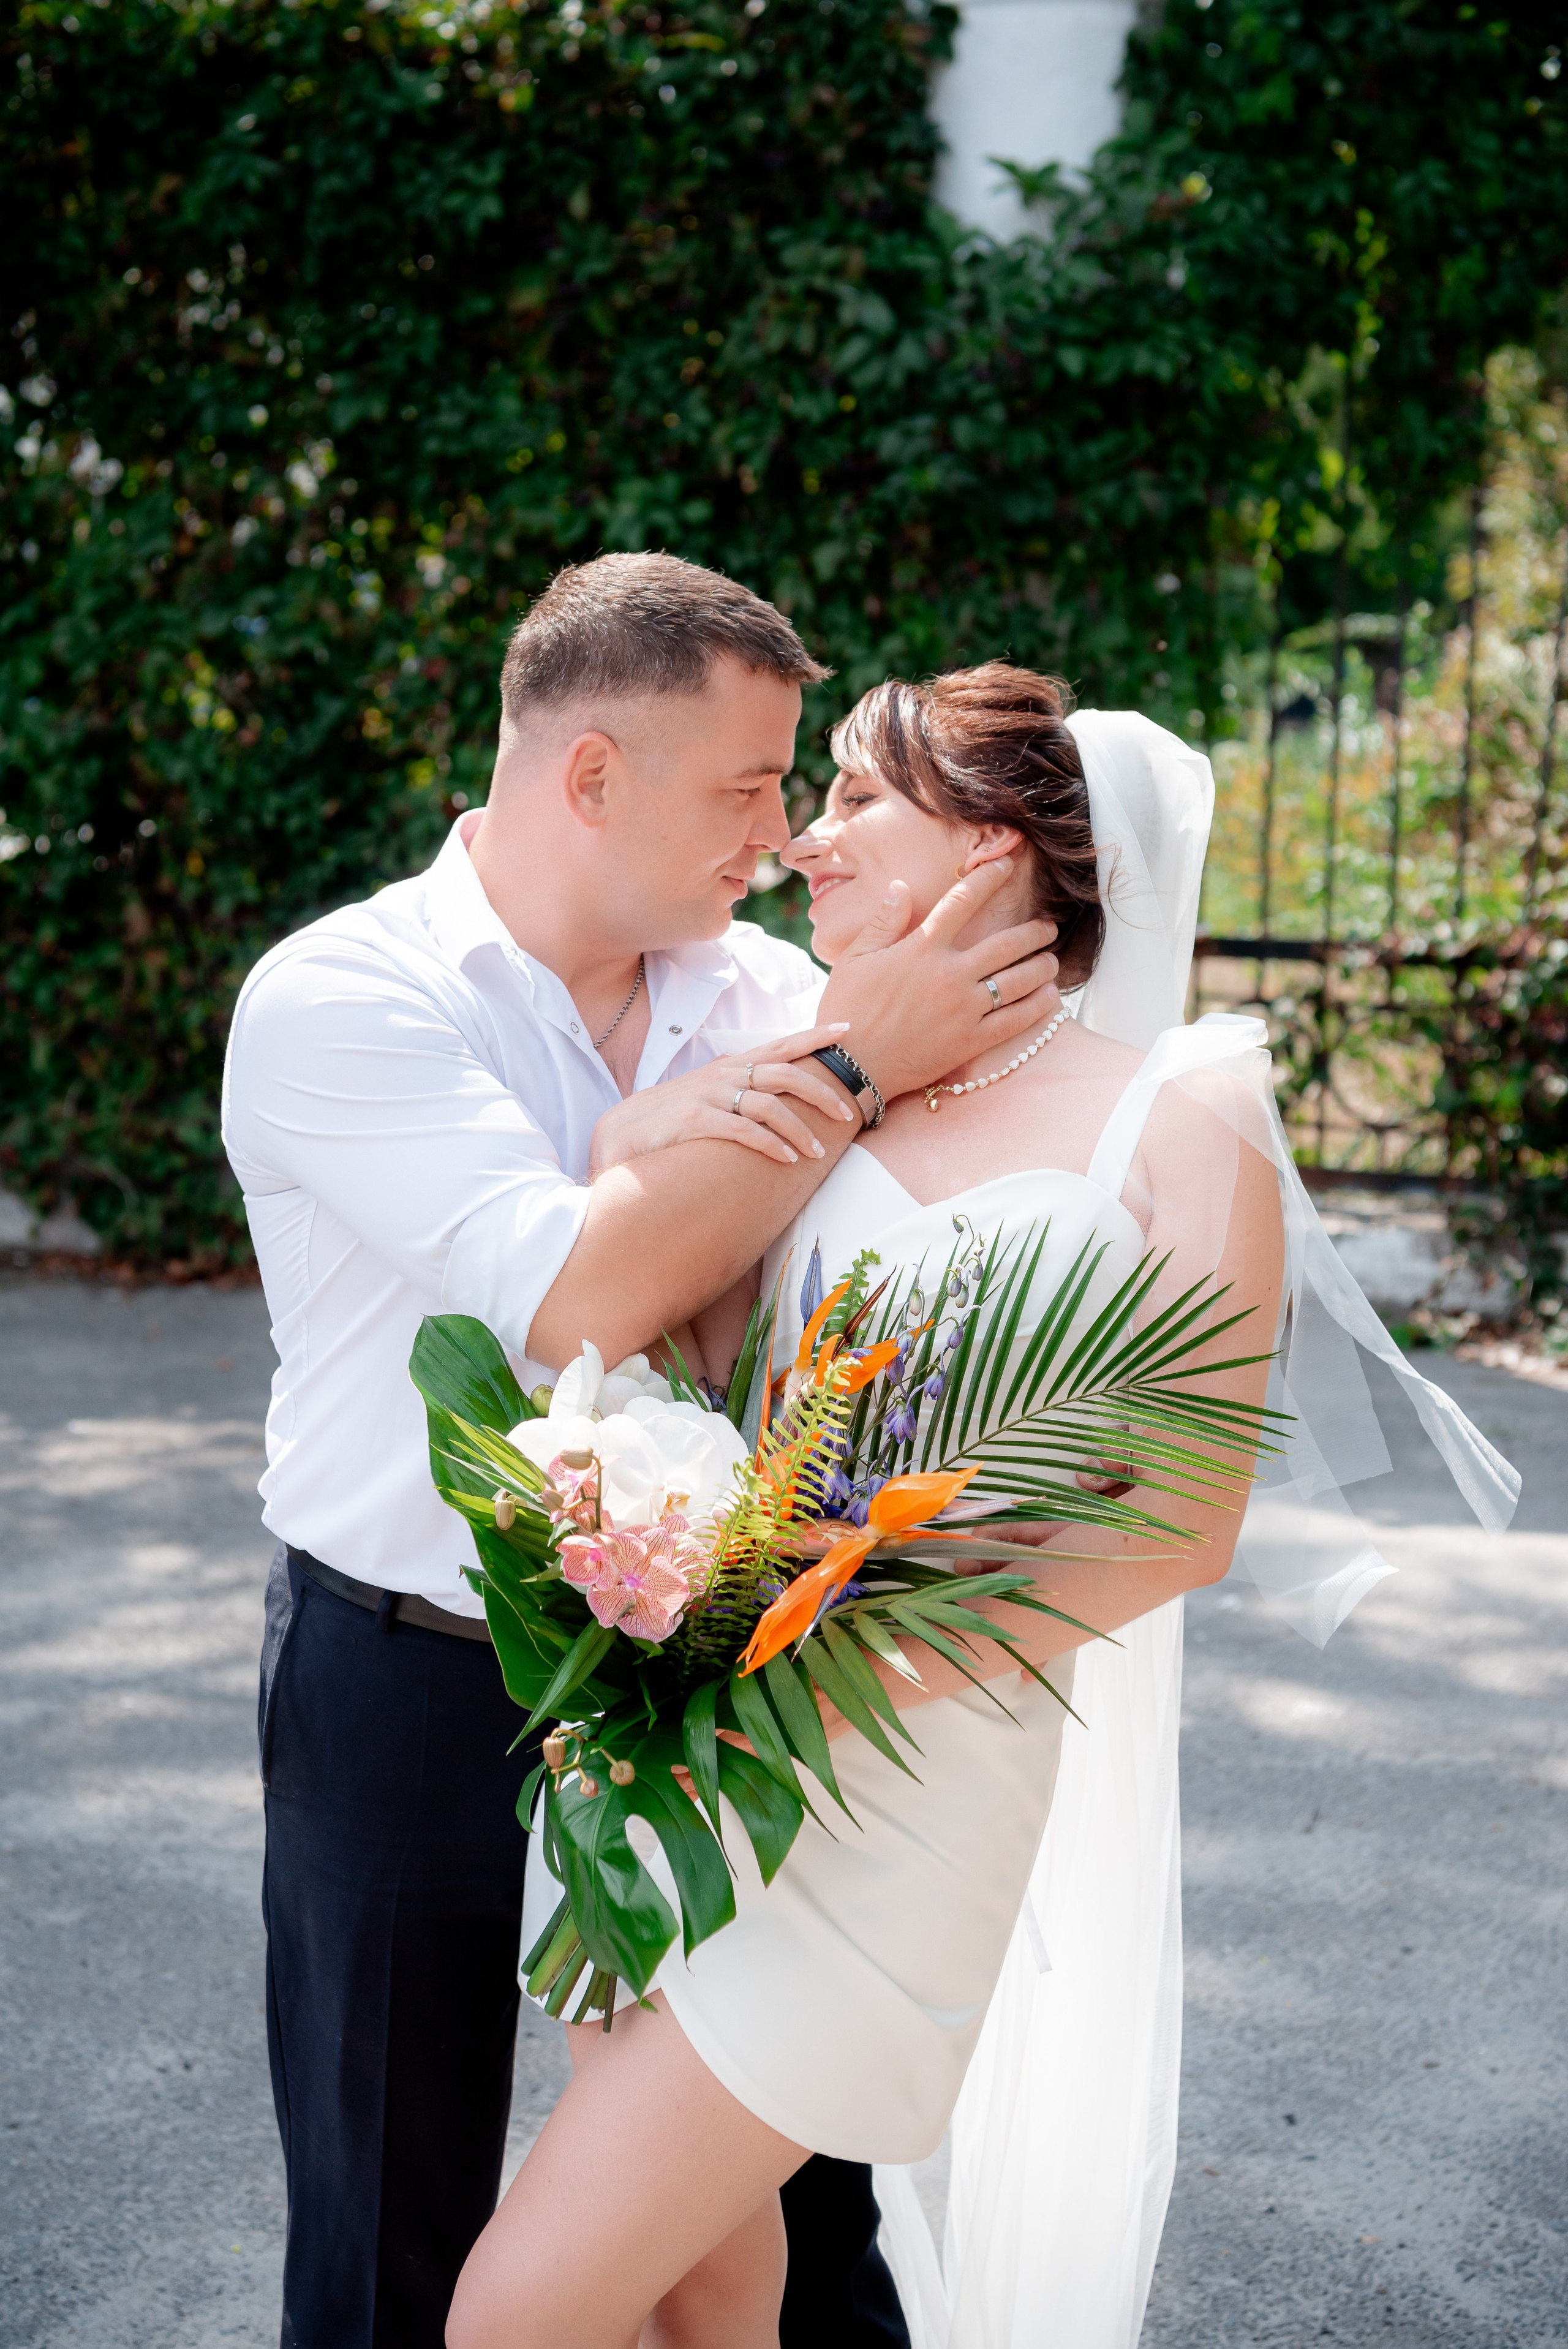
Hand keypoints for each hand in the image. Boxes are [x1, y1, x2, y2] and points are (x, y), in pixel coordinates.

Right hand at [587, 1024, 861, 1176]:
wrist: (618, 1136)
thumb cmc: (667, 1121)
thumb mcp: (705, 1097)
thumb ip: (732, 1090)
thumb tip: (761, 1090)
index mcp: (729, 1068)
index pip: (779, 1045)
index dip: (813, 1036)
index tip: (846, 1029)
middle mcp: (722, 1075)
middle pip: (784, 1072)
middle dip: (821, 1091)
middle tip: (844, 1112)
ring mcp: (707, 1096)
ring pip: (769, 1104)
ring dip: (799, 1129)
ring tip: (818, 1152)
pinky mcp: (693, 1120)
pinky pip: (742, 1130)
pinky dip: (769, 1144)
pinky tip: (786, 1159)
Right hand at [816, 859, 1060, 1102]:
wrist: (850, 1067)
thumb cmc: (847, 1009)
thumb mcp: (855, 958)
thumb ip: (883, 921)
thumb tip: (902, 887)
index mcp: (921, 948)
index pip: (962, 901)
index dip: (988, 878)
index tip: (1007, 864)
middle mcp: (949, 974)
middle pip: (1007, 944)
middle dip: (1035, 931)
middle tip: (1048, 927)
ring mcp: (964, 1009)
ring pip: (1019, 980)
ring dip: (1043, 967)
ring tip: (1052, 960)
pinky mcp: (970, 1041)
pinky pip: (1015, 1020)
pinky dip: (1038, 1006)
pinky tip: (1049, 997)